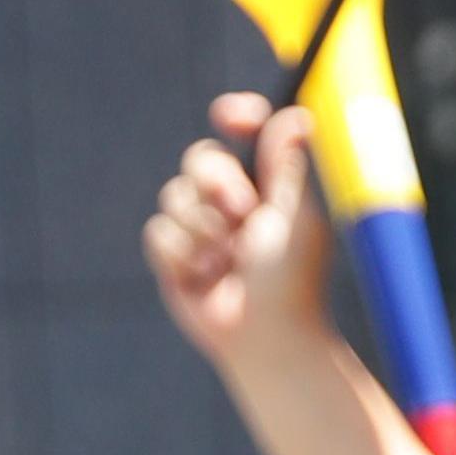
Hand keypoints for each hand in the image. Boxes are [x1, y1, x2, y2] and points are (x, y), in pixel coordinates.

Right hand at [143, 97, 336, 375]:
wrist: (264, 338)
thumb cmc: (291, 280)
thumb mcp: (296, 218)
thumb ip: (289, 167)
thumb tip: (297, 115)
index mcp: (270, 186)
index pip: (248, 135)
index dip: (237, 118)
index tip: (228, 115)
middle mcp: (234, 202)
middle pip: (201, 158)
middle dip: (216, 182)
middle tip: (243, 211)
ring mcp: (201, 228)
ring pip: (174, 195)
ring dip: (202, 229)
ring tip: (228, 261)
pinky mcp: (174, 255)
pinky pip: (158, 231)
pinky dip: (181, 254)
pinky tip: (204, 278)